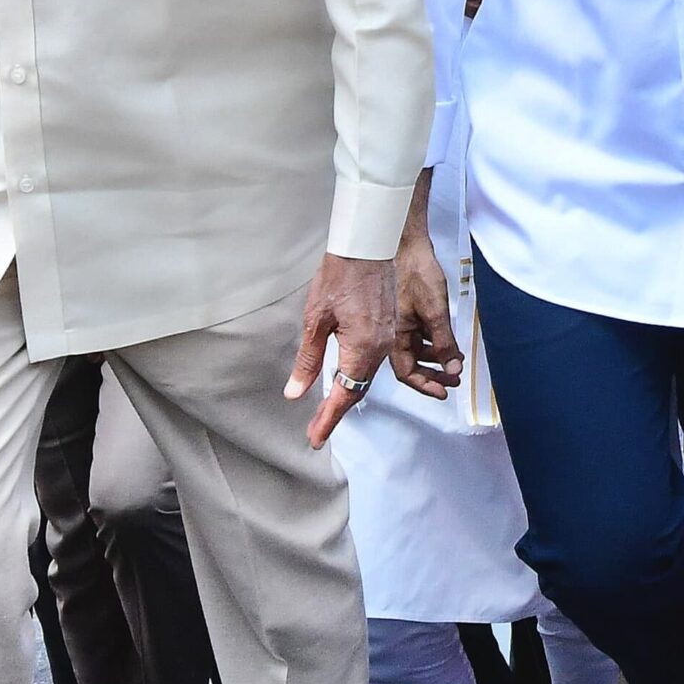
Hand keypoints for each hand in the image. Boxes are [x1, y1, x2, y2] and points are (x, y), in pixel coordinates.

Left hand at [285, 253, 396, 448]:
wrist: (367, 245)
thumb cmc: (339, 276)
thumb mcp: (315, 320)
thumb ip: (308, 361)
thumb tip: (295, 393)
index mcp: (362, 349)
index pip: (344, 395)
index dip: (328, 419)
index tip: (315, 438)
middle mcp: (379, 348)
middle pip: (357, 390)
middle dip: (335, 412)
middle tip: (316, 431)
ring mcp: (387, 338)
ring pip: (366, 376)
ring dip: (346, 395)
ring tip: (326, 411)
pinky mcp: (388, 328)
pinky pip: (372, 361)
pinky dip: (357, 376)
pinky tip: (344, 379)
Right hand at [391, 200, 464, 402]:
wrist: (405, 239)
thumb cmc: (412, 268)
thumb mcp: (434, 310)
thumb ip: (444, 342)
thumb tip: (451, 367)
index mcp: (393, 335)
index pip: (406, 372)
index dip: (424, 385)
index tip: (442, 392)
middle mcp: (393, 331)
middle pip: (412, 363)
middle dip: (433, 374)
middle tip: (452, 380)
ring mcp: (400, 320)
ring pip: (417, 348)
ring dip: (436, 357)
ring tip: (454, 361)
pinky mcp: (407, 308)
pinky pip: (420, 333)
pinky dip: (434, 341)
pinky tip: (448, 340)